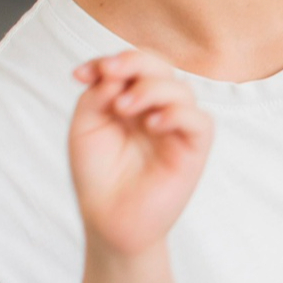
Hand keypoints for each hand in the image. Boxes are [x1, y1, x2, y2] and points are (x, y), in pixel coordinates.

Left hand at [68, 52, 212, 257]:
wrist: (109, 221)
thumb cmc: (97, 176)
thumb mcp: (86, 127)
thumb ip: (97, 95)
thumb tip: (116, 75)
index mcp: (132, 100)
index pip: (133, 65)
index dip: (111, 61)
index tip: (82, 75)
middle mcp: (157, 109)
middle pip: (161, 67)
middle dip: (135, 63)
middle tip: (110, 75)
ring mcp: (176, 129)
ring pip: (181, 89)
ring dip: (150, 89)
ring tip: (124, 108)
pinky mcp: (193, 150)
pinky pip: (199, 121)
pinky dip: (177, 114)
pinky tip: (153, 124)